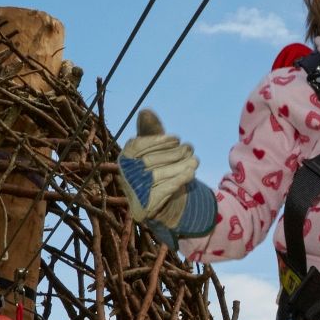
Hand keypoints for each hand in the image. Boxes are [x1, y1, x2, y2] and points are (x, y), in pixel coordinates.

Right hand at [117, 108, 197, 226]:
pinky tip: (191, 173)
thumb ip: (152, 132)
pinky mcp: (145, 208)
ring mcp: (134, 193)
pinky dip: (178, 180)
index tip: (176, 139)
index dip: (158, 140)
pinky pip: (163, 190)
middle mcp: (125, 176)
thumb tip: (145, 111)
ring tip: (195, 161)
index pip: (137, 146)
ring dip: (180, 166)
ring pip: (157, 175)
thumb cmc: (162, 170)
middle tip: (190, 149)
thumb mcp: (158, 150)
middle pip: (149, 160)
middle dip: (174, 153)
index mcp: (125, 159)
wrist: (167, 204)